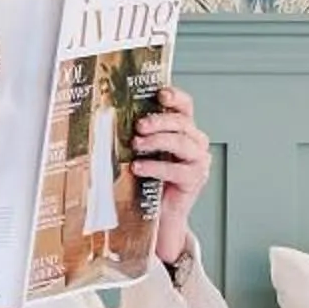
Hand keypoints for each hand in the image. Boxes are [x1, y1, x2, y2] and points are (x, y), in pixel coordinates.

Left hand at [130, 83, 212, 263]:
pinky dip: (155, 166)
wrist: (159, 214)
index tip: (160, 94)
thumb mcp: (144, 152)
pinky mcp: (195, 179)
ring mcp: (198, 160)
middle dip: (159, 121)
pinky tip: (138, 167)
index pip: (185, 106)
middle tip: (139, 125)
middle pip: (182, 123)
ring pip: (181, 143)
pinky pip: (176, 169)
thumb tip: (110, 117)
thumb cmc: (150, 179)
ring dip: (157, 141)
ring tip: (136, 144)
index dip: (175, 97)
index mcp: (185, 130)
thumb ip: (139, 135)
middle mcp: (196, 142)